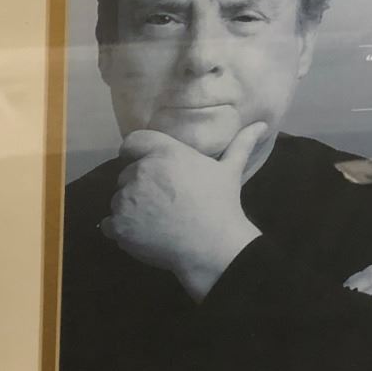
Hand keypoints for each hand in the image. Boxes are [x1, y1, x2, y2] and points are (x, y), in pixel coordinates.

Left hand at [102, 123, 264, 298]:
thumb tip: (262, 124)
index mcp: (164, 153)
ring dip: (130, 209)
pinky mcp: (120, 225)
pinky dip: (121, 230)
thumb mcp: (231, 170)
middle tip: (161, 202)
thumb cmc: (221, 205)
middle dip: (139, 186)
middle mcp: (141, 171)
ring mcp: (127, 200)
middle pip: (126, 174)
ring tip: (155, 222)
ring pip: (119, 199)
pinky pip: (109, 224)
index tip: (143, 163)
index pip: (133, 142)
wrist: (211, 247)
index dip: (135, 152)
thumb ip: (240, 144)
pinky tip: (142, 235)